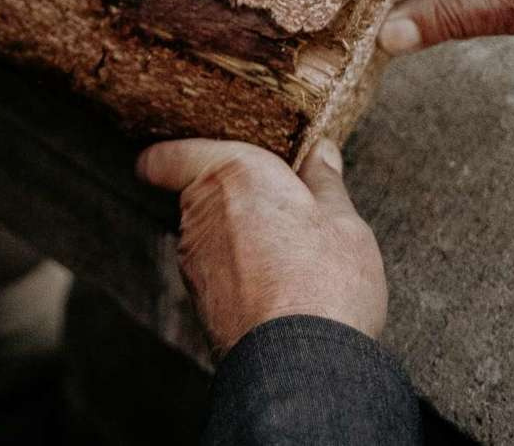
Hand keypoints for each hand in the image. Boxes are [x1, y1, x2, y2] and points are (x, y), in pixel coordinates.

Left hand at [137, 139, 384, 357]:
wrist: (299, 361)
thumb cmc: (325, 282)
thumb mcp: (344, 224)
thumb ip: (326, 184)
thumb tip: (322, 153)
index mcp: (234, 174)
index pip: (168, 156)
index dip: (170, 157)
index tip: (185, 159)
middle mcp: (200, 209)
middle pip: (197, 192)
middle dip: (229, 198)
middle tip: (279, 210)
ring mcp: (193, 256)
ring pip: (205, 233)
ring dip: (233, 238)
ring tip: (286, 257)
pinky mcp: (196, 297)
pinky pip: (211, 271)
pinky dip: (234, 274)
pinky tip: (274, 289)